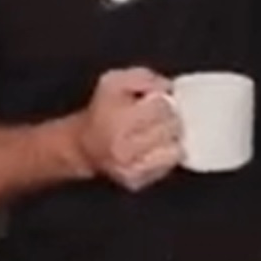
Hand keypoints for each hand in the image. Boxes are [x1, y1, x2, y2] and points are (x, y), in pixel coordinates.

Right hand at [75, 68, 181, 191]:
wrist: (84, 145)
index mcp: (118, 122)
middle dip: (171, 119)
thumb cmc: (103, 110)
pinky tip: (155, 147)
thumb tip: (167, 87)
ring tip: (159, 132)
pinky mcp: (137, 182)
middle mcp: (124, 149)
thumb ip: (143, 78)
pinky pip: (168, 167)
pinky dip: (167, 155)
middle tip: (160, 117)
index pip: (162, 107)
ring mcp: (131, 169)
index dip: (163, 100)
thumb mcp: (115, 82)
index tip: (156, 101)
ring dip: (172, 139)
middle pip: (172, 128)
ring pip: (175, 151)